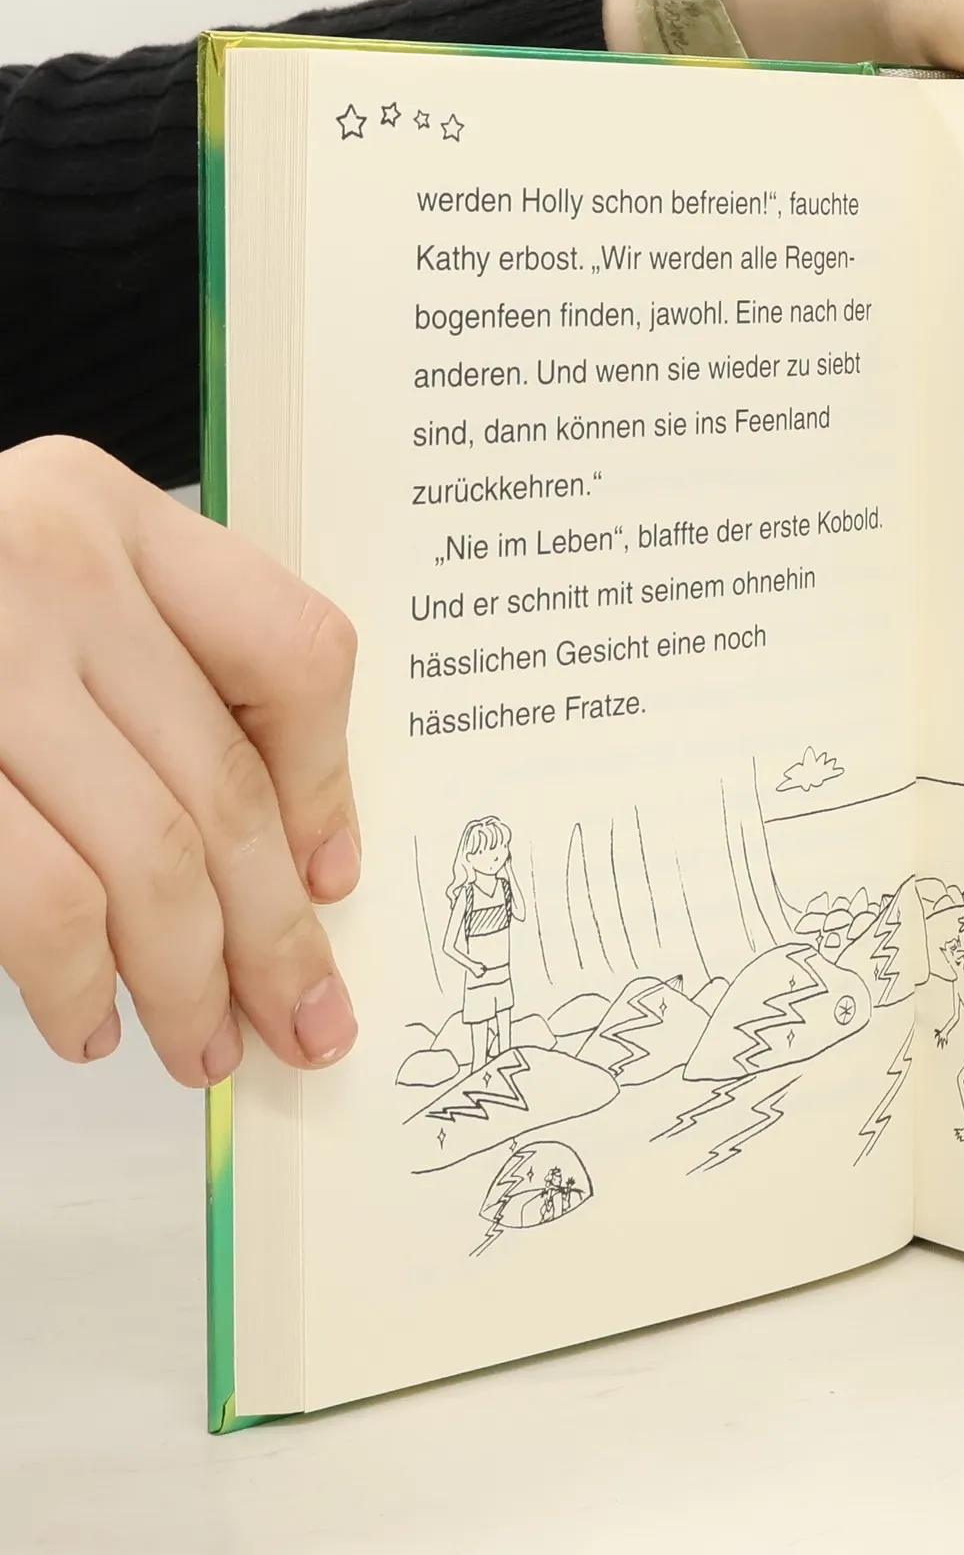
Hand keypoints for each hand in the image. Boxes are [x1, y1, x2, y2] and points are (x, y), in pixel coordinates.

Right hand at [0, 438, 359, 1084]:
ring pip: (149, 854)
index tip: (331, 882)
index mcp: (103, 509)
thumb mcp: (40, 589)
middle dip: (276, 933)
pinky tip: (89, 1020)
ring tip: (203, 1045)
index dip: (325, 787)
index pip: (291, 650)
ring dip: (189, 979)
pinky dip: (78, 980)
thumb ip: (153, 676)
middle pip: (225, 781)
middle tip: (303, 1018)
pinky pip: (42, 895)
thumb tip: (297, 858)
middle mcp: (45, 565)